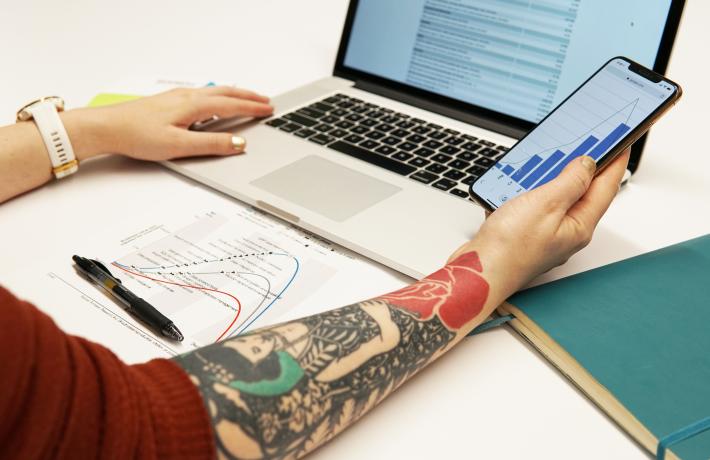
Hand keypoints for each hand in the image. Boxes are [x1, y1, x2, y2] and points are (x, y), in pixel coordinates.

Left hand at [70, 86, 272, 160]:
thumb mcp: (179, 145)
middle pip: (226, 94)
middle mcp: (187, 97)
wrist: (107, 127)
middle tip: (266, 101)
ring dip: (235, 95)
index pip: (232, 106)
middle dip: (248, 97)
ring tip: (247, 99)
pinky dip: (219, 97)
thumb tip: (239, 144)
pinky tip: (215, 104)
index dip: (253, 108)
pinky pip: (203, 96)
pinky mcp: (169, 102)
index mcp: (194, 106)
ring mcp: (177, 98)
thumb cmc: (138, 135)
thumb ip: (212, 144)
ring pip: (214, 93)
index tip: (269, 110)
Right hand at [449, 150, 629, 296]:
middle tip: (596, 145)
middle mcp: (566, 233)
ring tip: (561, 160)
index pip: (606, 187)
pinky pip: (536, 208)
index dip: (616, 160)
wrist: (477, 272)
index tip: (625, 141)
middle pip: (585, 194)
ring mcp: (545, 235)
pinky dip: (534, 192)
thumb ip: (571, 182)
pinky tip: (525, 185)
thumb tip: (588, 164)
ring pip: (558, 200)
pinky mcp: (524, 235)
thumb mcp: (545, 204)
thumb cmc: (509, 248)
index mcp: (579, 226)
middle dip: (590, 169)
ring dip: (558, 179)